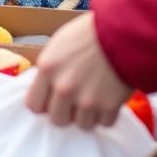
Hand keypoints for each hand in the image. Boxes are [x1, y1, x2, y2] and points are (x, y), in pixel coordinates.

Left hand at [25, 13, 131, 127]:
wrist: (123, 31)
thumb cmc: (89, 33)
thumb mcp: (59, 45)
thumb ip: (50, 69)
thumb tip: (47, 89)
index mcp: (48, 68)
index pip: (33, 105)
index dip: (44, 104)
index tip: (52, 100)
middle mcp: (64, 87)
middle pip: (57, 120)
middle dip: (66, 113)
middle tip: (75, 101)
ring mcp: (87, 99)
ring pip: (82, 125)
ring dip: (88, 115)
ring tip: (95, 97)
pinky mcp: (109, 106)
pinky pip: (104, 123)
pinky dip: (107, 114)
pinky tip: (109, 97)